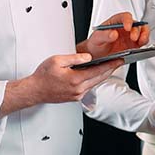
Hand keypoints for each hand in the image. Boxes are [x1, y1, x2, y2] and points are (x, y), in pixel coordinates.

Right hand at [0, 54, 123, 116]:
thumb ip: (75, 58)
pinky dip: (94, 80)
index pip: (98, 71)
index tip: (119, 60)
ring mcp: (77, 95)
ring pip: (95, 83)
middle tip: (119, 62)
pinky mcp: (75, 97)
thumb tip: (88, 57)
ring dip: (103, 75)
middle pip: (100, 78)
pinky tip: (95, 74)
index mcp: (75, 79)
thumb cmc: (43, 76)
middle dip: (111, 69)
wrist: (34, 90)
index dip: (111, 64)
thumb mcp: (57, 60)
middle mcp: (78, 89)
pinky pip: (88, 87)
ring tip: (109, 66)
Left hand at [78, 12, 149, 58]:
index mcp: (115, 22)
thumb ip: (104, 35)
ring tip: (141, 41)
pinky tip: (141, 46)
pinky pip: (143, 41)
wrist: (97, 56)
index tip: (127, 27)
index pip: (124, 17)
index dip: (127, 21)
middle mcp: (124, 28)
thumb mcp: (96, 39)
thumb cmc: (96, 44)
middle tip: (133, 37)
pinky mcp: (134, 45)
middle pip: (135, 24)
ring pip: (142, 31)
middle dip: (136, 30)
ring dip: (144, 35)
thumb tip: (113, 33)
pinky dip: (144, 42)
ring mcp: (130, 36)